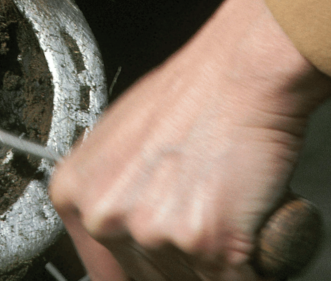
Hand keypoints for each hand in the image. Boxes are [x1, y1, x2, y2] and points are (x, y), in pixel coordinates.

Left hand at [49, 0, 330, 279]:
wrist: (243, 71)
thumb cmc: (194, 95)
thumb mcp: (122, 142)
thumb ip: (113, 195)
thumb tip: (121, 237)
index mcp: (74, 193)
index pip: (105, 267)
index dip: (145, 263)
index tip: (166, 258)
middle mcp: (103, 216)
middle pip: (148, 276)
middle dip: (183, 256)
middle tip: (207, 210)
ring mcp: (153, 232)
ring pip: (192, 279)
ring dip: (218, 259)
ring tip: (228, 202)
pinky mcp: (206, 242)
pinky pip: (237, 279)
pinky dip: (256, 264)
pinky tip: (252, 220)